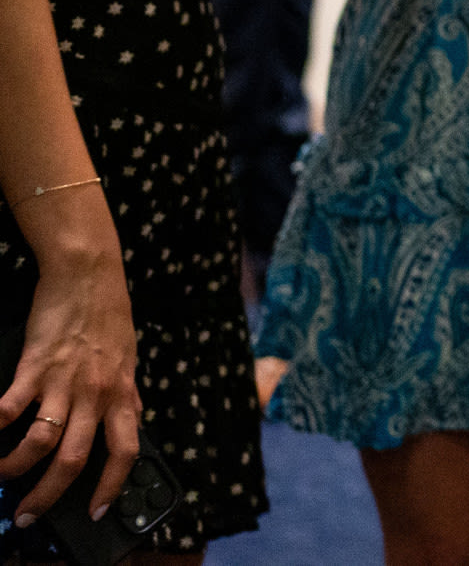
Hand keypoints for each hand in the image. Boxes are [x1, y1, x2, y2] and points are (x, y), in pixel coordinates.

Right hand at [0, 245, 140, 526]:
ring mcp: (63, 382)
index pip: (125, 451)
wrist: (88, 274)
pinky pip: (8, 408)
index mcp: (122, 393)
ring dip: (14, 469)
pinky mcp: (33, 367)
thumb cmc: (109, 315)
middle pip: (73, 460)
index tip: (95, 510)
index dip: (112, 486)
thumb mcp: (129, 358)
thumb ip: (127, 392)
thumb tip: (134, 417)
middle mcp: (95, 394)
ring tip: (0, 478)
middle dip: (48, 496)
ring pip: (40, 443)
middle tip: (27, 515)